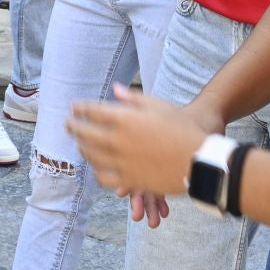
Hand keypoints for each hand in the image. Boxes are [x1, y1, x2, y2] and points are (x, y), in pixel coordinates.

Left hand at [70, 85, 209, 205]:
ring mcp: (122, 163)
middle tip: (68, 124)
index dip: (80, 108)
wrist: (201, 160)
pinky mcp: (130, 180)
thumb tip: (115, 89)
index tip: (74, 106)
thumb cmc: (183, 129)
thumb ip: (133, 98)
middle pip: (85, 133)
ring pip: (91, 156)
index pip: (92, 111)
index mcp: (124, 119)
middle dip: (73, 127)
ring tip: (79, 143)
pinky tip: (97, 165)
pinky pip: (104, 178)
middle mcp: (118, 141)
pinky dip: (97, 170)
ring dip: (82, 148)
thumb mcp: (159, 106)